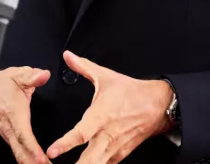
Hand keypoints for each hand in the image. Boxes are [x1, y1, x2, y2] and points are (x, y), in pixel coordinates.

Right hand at [0, 66, 51, 163]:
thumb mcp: (17, 75)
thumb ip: (32, 76)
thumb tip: (44, 74)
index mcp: (14, 114)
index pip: (23, 135)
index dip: (33, 148)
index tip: (42, 158)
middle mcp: (9, 127)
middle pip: (20, 151)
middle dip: (33, 162)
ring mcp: (6, 133)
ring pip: (18, 153)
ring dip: (30, 162)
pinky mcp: (6, 135)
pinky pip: (16, 149)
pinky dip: (26, 158)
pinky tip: (35, 162)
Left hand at [47, 51, 172, 162]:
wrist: (157, 104)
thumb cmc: (131, 92)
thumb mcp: (106, 76)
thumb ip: (83, 67)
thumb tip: (68, 56)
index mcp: (101, 116)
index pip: (81, 133)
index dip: (65, 144)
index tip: (52, 151)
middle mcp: (107, 135)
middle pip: (89, 159)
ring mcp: (115, 147)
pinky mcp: (121, 153)